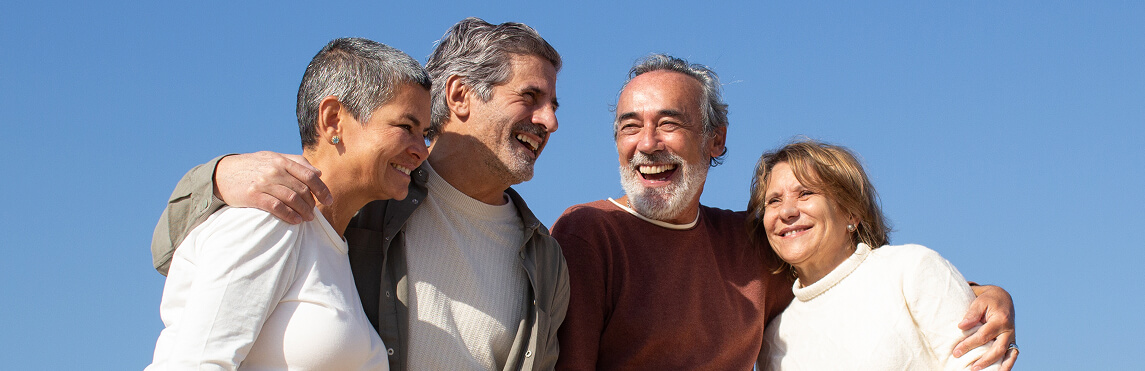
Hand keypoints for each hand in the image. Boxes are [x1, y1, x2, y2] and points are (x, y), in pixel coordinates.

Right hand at [214, 151, 332, 223]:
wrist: (222, 173)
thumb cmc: (252, 166)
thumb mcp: (273, 157)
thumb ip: (296, 162)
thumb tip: (318, 172)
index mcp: (281, 160)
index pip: (309, 175)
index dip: (322, 189)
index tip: (329, 200)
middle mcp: (274, 170)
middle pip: (302, 189)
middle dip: (312, 203)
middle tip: (314, 212)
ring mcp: (264, 183)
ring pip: (292, 199)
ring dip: (303, 211)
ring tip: (308, 218)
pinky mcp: (254, 196)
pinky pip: (277, 207)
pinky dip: (289, 215)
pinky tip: (295, 221)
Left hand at [955, 285, 1016, 370]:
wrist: (1003, 298)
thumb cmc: (988, 300)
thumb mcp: (979, 302)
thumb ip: (971, 314)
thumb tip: (961, 326)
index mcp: (1000, 320)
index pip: (983, 336)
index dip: (969, 344)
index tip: (956, 352)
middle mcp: (1009, 330)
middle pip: (997, 349)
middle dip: (984, 360)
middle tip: (971, 368)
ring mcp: (1012, 337)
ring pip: (1008, 355)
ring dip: (998, 366)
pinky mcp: (1012, 341)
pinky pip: (1012, 355)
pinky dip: (1008, 365)